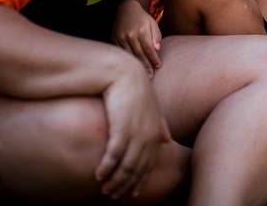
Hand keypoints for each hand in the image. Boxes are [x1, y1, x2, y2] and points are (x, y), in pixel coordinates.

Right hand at [95, 58, 168, 198]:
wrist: (122, 73)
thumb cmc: (135, 89)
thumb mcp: (152, 108)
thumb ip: (160, 124)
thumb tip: (168, 139)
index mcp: (157, 132)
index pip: (150, 163)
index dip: (141, 179)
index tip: (132, 192)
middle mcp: (149, 135)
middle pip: (138, 168)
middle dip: (126, 184)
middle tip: (114, 195)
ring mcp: (136, 133)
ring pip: (126, 166)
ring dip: (115, 180)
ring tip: (105, 189)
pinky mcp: (122, 129)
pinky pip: (114, 155)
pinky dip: (107, 167)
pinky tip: (99, 175)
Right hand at [112, 0, 161, 77]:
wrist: (125, 9)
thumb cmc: (141, 17)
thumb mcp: (152, 23)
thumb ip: (156, 36)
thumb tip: (157, 49)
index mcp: (142, 30)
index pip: (149, 49)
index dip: (154, 59)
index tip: (158, 66)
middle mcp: (131, 35)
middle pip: (140, 54)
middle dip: (146, 66)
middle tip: (151, 76)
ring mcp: (121, 38)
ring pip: (130, 55)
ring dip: (137, 66)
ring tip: (143, 75)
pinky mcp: (115, 40)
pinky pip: (122, 53)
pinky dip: (128, 60)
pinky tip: (132, 66)